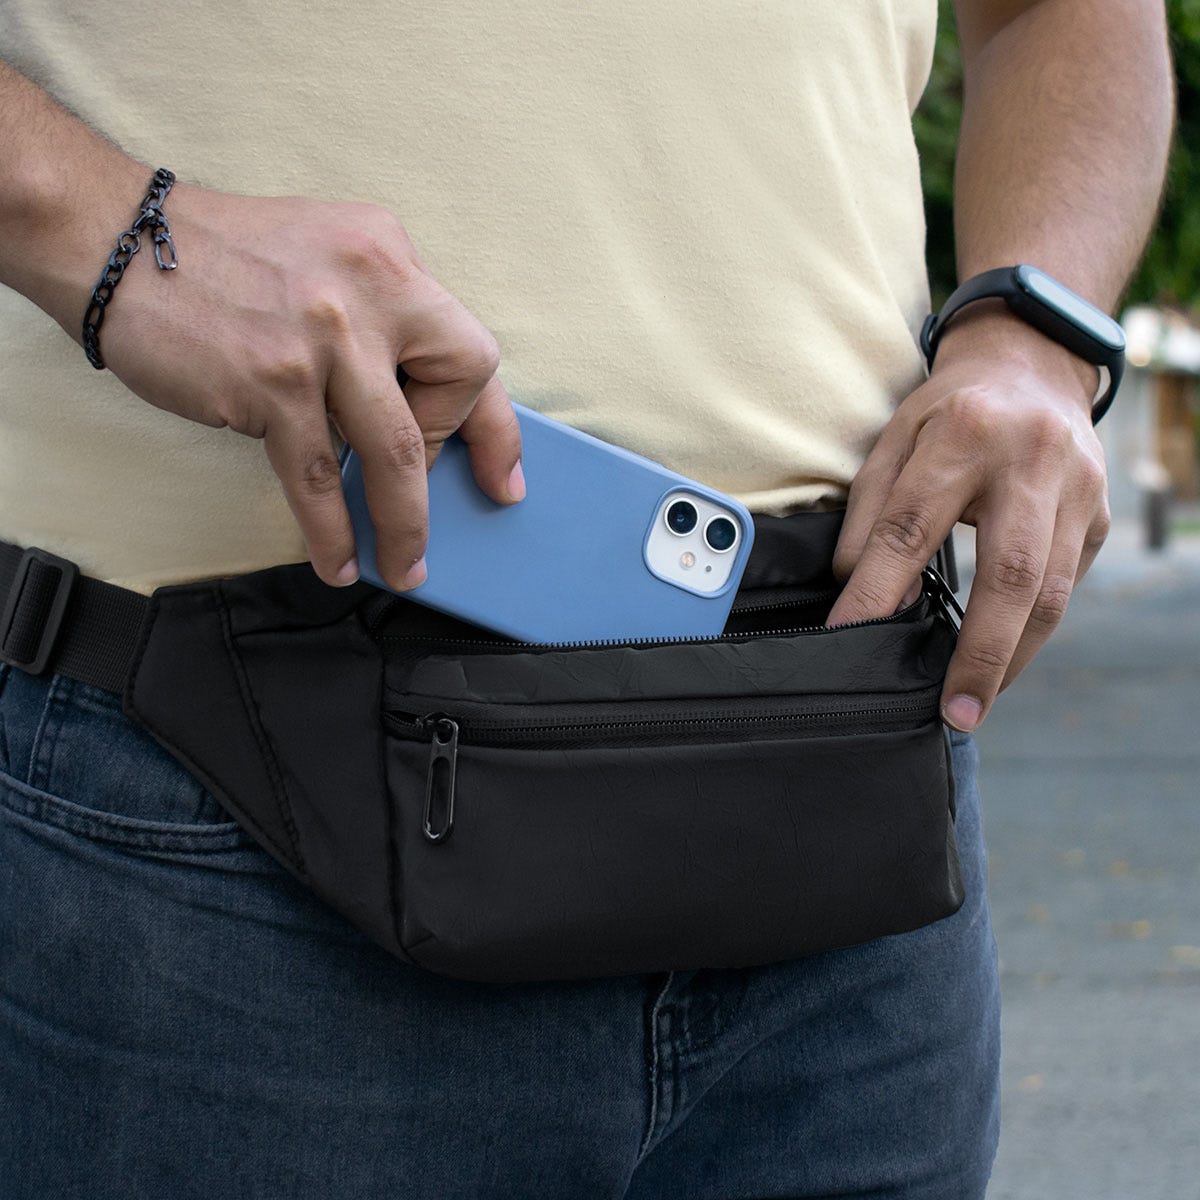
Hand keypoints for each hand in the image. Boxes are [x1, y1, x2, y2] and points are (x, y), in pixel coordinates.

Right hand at [101, 183, 523, 590]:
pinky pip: (318, 477)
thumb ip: (378, 322)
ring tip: (401, 567)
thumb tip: (415, 420)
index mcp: (390, 256)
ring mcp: (323, 335)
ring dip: (402, 525)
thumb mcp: (327, 259)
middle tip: (431, 510)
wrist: (111, 240)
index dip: (492, 424)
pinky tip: (337, 559)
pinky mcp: (272, 381)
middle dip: (448, 466)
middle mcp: (370, 287)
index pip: (472, 349)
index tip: (503, 476)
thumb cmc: (221, 260)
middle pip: (454, 391)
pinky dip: (332, 530)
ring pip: (394, 452)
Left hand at [825, 308, 1110, 731]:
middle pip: (1010, 573)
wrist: (1033, 365)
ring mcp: (1078, 489)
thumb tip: (860, 591)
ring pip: (1050, 592)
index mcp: (964, 432)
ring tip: (974, 703)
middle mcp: (1032, 460)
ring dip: (1011, 657)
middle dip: (980, 652)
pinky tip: (1000, 660)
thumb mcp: (892, 440)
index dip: (877, 589)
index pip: (912, 525)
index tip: (850, 638)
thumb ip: (871, 513)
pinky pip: (1065, 587)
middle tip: (955, 712)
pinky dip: (1030, 632)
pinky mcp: (1098, 515)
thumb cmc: (948, 411)